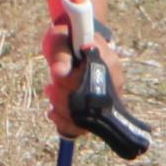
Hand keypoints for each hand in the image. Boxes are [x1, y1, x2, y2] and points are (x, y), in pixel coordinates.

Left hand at [40, 18, 117, 138]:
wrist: (74, 41)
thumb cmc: (67, 37)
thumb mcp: (60, 39)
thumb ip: (61, 55)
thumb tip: (60, 73)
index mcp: (107, 63)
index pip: (89, 86)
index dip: (67, 85)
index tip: (55, 74)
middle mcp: (114, 84)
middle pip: (88, 109)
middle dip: (61, 100)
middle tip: (50, 87)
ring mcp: (109, 99)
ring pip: (85, 123)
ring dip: (62, 112)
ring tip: (52, 94)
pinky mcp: (99, 110)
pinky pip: (84, 128)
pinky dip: (65, 123)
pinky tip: (54, 112)